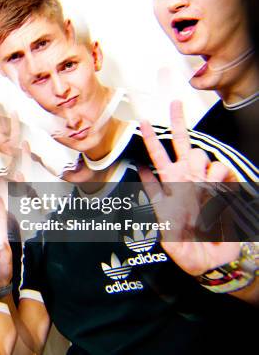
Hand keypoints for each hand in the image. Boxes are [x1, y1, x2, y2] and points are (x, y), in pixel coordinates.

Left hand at [139, 100, 238, 275]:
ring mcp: (205, 183)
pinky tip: (215, 190)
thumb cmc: (184, 249)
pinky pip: (221, 172)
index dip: (149, 141)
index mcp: (168, 188)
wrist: (209, 262)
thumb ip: (155, 200)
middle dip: (178, 123)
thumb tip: (143, 171)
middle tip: (175, 103)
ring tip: (201, 190)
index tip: (140, 122)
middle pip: (181, 145)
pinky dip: (218, 178)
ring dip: (201, 168)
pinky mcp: (223, 189)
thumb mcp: (163, 228)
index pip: (156, 159)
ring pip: (202, 157)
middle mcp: (186, 180)